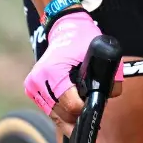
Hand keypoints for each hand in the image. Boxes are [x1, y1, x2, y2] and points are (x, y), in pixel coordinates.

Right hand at [24, 11, 122, 137]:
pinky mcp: (31, 89)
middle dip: (79, 114)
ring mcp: (32, 86)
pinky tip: (72, 105)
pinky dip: (61, 110)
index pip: (70, 105)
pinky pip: (49, 109)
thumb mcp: (101, 52)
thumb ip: (111, 77)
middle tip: (90, 104)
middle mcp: (38, 80)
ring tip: (82, 104)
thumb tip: (108, 98)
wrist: (64, 26)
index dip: (85, 108)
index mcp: (53, 70)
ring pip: (55, 116)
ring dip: (70, 115)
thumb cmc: (83, 38)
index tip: (95, 102)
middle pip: (62, 114)